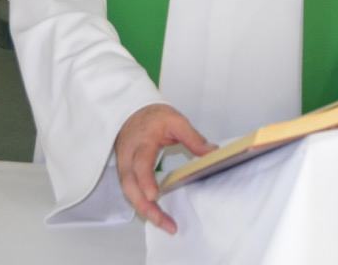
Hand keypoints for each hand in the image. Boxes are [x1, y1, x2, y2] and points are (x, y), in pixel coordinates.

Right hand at [114, 104, 214, 233]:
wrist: (130, 113)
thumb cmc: (152, 117)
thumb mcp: (175, 120)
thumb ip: (193, 138)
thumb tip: (212, 152)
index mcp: (141, 143)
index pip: (140, 164)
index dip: (146, 180)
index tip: (154, 195)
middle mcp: (128, 158)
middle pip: (130, 187)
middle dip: (146, 207)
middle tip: (166, 223)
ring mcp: (124, 168)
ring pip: (129, 194)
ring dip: (146, 211)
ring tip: (166, 224)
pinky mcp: (126, 174)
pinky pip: (131, 193)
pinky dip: (143, 206)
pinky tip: (157, 215)